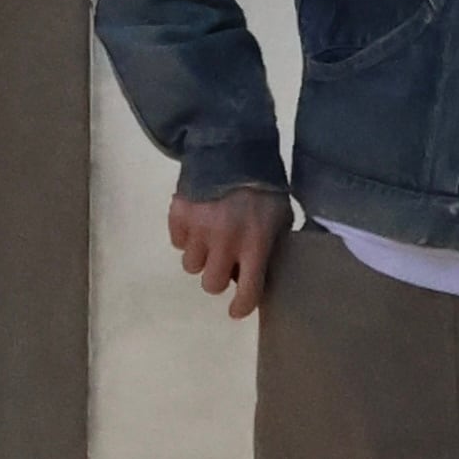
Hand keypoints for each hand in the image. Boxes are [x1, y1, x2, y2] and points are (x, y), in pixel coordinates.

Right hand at [168, 187, 291, 318]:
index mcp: (255, 243)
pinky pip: (176, 241)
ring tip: (211, 240)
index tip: (237, 310)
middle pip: (211, 284)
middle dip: (219, 276)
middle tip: (226, 263)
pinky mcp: (178, 213)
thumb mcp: (281, 217)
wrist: (234, 147)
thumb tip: (266, 270)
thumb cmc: (265, 187)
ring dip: (201, 257)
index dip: (241, 306)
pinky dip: (185, 237)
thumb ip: (273, 245)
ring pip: (191, 265)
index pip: (248, 290)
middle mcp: (224, 241)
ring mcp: (198, 227)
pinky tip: (197, 224)